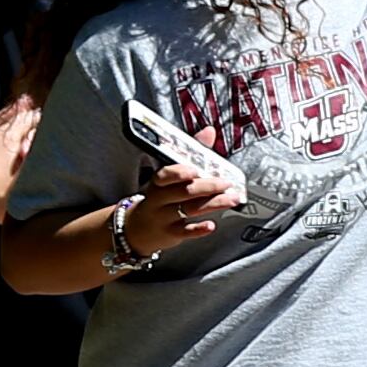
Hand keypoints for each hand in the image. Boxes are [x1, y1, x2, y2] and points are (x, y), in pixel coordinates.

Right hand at [119, 156, 236, 258]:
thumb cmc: (158, 199)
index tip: (194, 169)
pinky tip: (211, 225)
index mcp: (158, 183)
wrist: (134, 230)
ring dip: (213, 204)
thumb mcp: (167, 178)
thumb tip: (209, 131)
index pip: (164, 175)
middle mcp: (159, 199)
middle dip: (207, 187)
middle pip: (183, 191)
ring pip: (189, 209)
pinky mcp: (170, 234)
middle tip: (226, 183)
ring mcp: (164, 217)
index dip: (178, 172)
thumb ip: (190, 154)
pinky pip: (185, 232)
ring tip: (232, 199)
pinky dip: (198, 229)